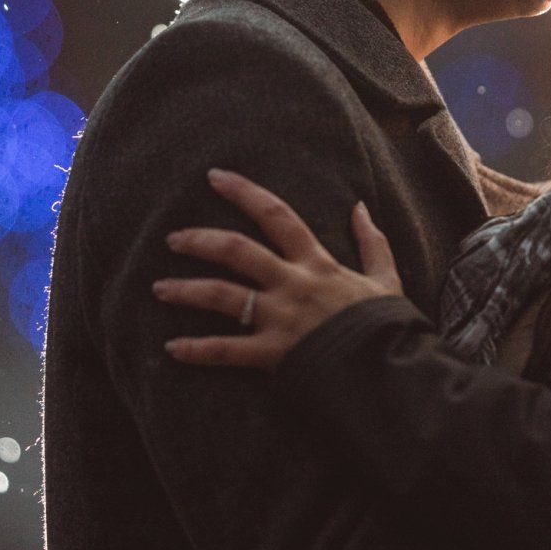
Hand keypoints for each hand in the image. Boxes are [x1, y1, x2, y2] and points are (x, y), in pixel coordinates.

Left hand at [154, 168, 401, 371]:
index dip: (243, 192)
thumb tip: (360, 207)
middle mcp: (293, 284)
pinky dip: (197, 350)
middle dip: (200, 241)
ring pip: (223, 296)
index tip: (214, 177)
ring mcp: (280, 319)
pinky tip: (172, 348)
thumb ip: (373, 242)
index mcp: (317, 262)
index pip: (276, 215)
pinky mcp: (273, 354)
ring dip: (186, 290)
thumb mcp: (386, 278)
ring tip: (159, 288)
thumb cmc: (386, 327)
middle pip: (237, 251)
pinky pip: (227, 350)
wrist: (391, 372)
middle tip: (173, 238)